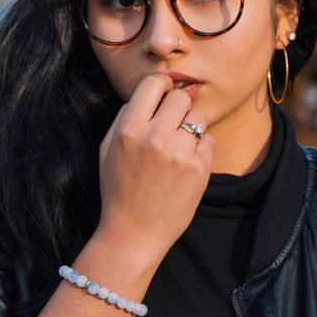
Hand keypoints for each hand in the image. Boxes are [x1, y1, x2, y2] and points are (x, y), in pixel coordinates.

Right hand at [97, 73, 214, 260]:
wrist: (134, 232)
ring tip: (178, 149)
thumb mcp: (108, 149)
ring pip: (198, 117)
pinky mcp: (200, 168)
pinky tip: (186, 166)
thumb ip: (126, 117)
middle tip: (172, 124)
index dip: (163, 83)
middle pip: (180, 97)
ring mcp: (180, 153)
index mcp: (129, 130)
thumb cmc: (118, 190)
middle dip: (178, 107)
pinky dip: (201, 149)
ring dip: (191, 128)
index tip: (166, 91)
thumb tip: (150, 92)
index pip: (153, 83)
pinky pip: (209, 140)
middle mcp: (155, 137)